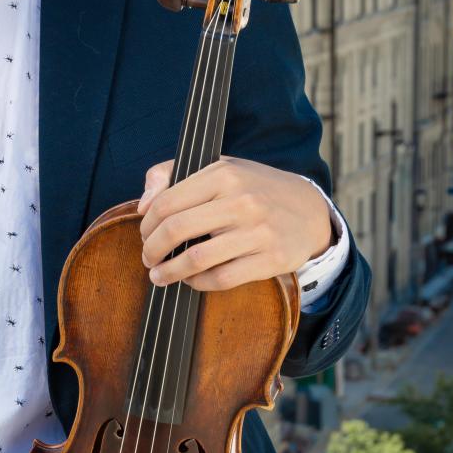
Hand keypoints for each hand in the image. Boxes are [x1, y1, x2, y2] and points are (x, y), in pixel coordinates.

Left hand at [136, 155, 336, 292]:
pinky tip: (191, 280)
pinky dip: (198, 284)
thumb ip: (173, 175)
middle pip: (176, 230)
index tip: (144, 235)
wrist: (309, 210)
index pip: (167, 202)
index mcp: (223, 174)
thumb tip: (143, 204)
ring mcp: (258, 231)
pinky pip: (222, 278)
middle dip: (152, 249)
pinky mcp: (271, 259)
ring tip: (160, 275)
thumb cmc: (255, 189)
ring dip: (169, 272)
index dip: (147, 225)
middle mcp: (241, 200)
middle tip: (148, 258)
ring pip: (197, 259)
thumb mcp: (220, 168)